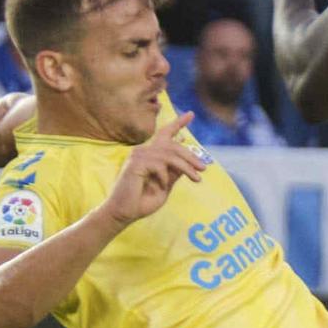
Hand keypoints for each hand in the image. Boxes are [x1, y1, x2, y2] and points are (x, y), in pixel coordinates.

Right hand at [100, 112, 204, 226]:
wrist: (124, 213)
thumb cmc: (142, 201)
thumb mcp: (165, 185)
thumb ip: (175, 172)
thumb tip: (189, 160)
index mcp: (150, 155)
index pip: (165, 134)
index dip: (178, 123)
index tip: (191, 114)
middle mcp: (143, 151)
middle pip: (172, 145)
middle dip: (191, 156)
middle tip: (203, 168)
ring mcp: (138, 156)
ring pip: (169, 154)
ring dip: (186, 166)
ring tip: (197, 178)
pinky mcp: (135, 163)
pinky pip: (159, 164)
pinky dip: (165, 176)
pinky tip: (163, 185)